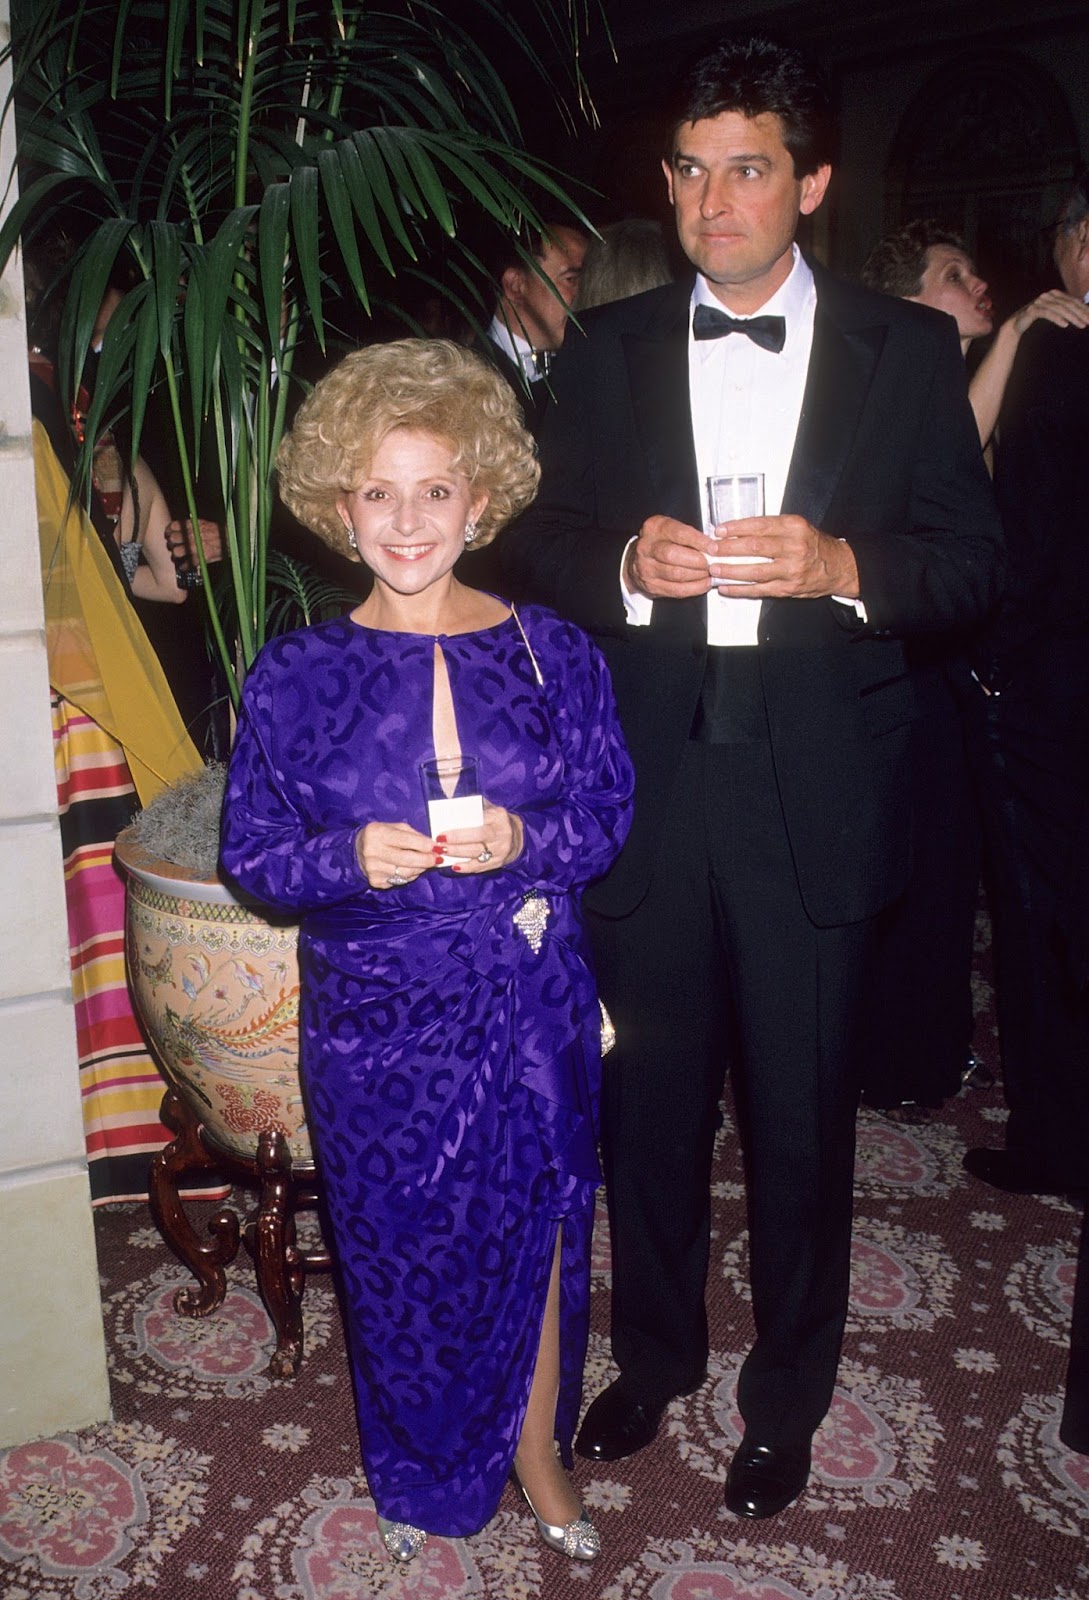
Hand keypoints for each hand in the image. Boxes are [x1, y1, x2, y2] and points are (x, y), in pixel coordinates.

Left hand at [166, 517, 222, 567]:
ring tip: (177, 557)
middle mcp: (192, 535)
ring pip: (176, 552)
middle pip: (173, 539)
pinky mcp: (200, 558)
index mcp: (193, 525)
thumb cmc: (218, 532)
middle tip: (173, 546)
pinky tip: (183, 567)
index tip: (169, 534)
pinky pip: (186, 564)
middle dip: (171, 544)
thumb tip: (180, 528)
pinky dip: (184, 567)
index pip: (173, 526)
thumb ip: (192, 526)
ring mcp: (195, 547)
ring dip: (176, 555)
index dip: (169, 531)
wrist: (231, 540)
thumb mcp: (203, 524)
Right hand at [355, 821, 437, 888]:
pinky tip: (412, 869)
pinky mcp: (376, 881)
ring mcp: (373, 869)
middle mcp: (372, 852)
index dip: (423, 845)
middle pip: (406, 859)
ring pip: (405, 873)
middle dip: (426, 860)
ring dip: (420, 868)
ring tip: (426, 863)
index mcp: (377, 833)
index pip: (405, 840)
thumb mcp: (394, 827)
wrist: (357, 851)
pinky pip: (400, 881)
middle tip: (438, 858)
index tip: (436, 847)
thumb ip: (412, 835)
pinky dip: (410, 876)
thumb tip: (432, 845)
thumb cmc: (381, 836)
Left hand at [435, 800, 522, 873]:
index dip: (460, 827)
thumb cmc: (496, 820)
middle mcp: (502, 833)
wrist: (517, 837)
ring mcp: (501, 850)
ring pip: (477, 853)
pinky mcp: (499, 862)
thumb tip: (450, 807)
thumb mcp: (489, 808)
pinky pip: (480, 866)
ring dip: (457, 853)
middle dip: (456, 841)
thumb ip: (474, 807)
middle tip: (439, 843)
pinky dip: (466, 867)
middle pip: (477, 837)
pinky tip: (454, 866)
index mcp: (498, 816)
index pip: (479, 820)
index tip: (443, 831)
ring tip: (442, 852)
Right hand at [624, 515, 714, 599]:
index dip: (699, 541)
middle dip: (697, 560)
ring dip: (698, 575)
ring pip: (676, 574)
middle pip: (673, 555)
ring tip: (710, 572)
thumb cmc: (660, 542)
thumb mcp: (671, 529)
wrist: (636, 560)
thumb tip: (713, 546)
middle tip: (711, 562)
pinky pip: (677, 590)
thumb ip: (689, 534)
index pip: (679, 533)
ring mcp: (647, 568)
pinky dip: (694, 588)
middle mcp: (647, 547)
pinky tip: (704, 583)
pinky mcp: (652, 585)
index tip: (713, 547)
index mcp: (655, 528)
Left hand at [707, 514, 858, 599]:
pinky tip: (725, 588)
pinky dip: (739, 590)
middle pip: (754, 547)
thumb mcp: (797, 527)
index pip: (760, 525)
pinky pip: (759, 590)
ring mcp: (791, 570)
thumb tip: (737, 531)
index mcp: (794, 527)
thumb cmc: (813, 544)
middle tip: (712, 550)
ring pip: (755, 571)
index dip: (736, 528)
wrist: (838, 567)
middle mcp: (794, 547)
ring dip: (731, 571)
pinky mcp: (789, 588)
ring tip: (714, 569)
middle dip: (729, 549)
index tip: (719, 530)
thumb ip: (772, 528)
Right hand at [1010, 289, 1088, 336]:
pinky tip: (1065, 325)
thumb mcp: (1053, 312)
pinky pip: (1048, 314)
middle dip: (1080, 313)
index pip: (1072, 300)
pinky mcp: (1033, 310)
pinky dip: (1057, 319)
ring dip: (1072, 317)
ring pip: (1060, 309)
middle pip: (1068, 304)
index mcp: (1054, 294)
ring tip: (1081, 325)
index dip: (1083, 308)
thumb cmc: (1037, 318)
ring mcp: (1040, 302)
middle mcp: (1048, 295)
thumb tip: (1082, 310)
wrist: (1016, 323)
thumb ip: (1064, 309)